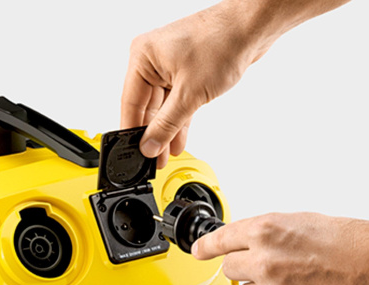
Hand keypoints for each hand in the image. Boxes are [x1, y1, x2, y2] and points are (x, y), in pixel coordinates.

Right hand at [121, 2, 266, 167]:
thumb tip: (149, 146)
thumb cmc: (222, 41)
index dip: (133, 132)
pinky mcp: (185, 74)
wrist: (252, 27)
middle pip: (146, 108)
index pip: (130, 103)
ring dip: (165, 132)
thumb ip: (166, 125)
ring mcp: (169, 68)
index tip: (135, 154)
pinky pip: (176, 104)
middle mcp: (152, 61)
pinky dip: (178, 121)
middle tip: (152, 159)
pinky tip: (176, 141)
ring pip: (162, 109)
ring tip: (164, 156)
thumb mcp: (189, 94)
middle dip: (151, 135)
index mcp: (143, 57)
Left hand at [192, 212, 368, 284]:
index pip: (220, 241)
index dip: (206, 247)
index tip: (198, 252)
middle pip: (229, 270)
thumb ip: (264, 234)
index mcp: (266, 232)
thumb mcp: (300, 223)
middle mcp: (264, 262)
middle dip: (246, 270)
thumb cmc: (347, 245)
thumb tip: (239, 243)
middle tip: (273, 270)